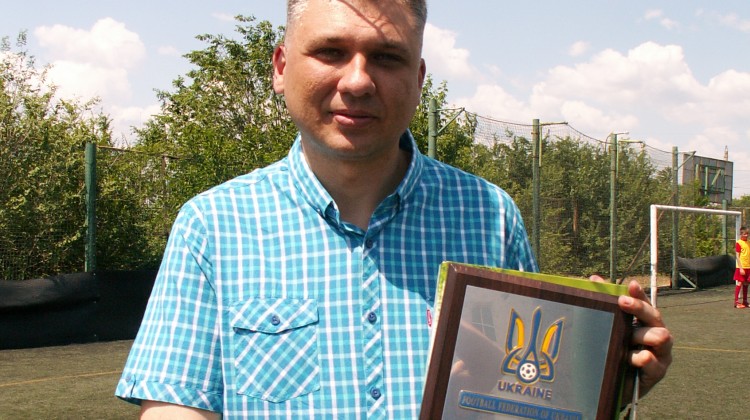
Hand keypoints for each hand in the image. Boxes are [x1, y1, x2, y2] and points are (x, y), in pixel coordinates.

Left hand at [589, 276, 672, 396]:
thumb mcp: (612, 330)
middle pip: (654, 315)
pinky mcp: (658, 371)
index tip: (630, 285)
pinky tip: (640, 358)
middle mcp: (657, 333)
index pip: (645, 303)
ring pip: (660, 336)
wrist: (617, 386)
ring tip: (630, 338)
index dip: (639, 293)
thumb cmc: (617, 353)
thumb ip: (607, 305)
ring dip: (642, 335)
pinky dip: (645, 359)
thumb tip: (594, 279)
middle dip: (639, 308)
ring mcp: (661, 352)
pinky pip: (654, 362)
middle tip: (623, 302)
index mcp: (645, 322)